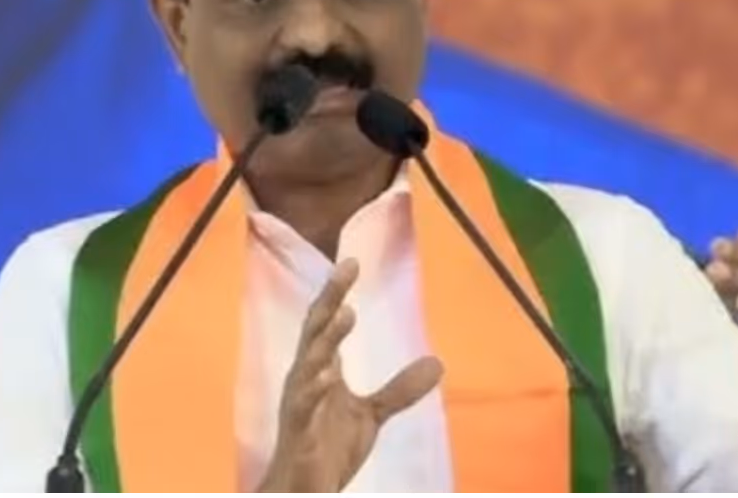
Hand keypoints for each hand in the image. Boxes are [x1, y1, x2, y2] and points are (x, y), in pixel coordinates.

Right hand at [258, 258, 443, 491]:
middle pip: (316, 330)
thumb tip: (438, 362)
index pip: (326, 324)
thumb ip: (399, 389)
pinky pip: (304, 406)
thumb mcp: (370, 416)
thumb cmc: (327, 448)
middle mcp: (305, 378)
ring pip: (309, 362)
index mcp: (319, 370)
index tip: (352, 262)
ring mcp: (299, 404)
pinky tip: (327, 375)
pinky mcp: (299, 431)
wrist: (303, 490)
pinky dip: (314, 389)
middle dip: (330, 299)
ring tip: (345, 313)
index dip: (336, 293)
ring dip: (326, 339)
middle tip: (346, 268)